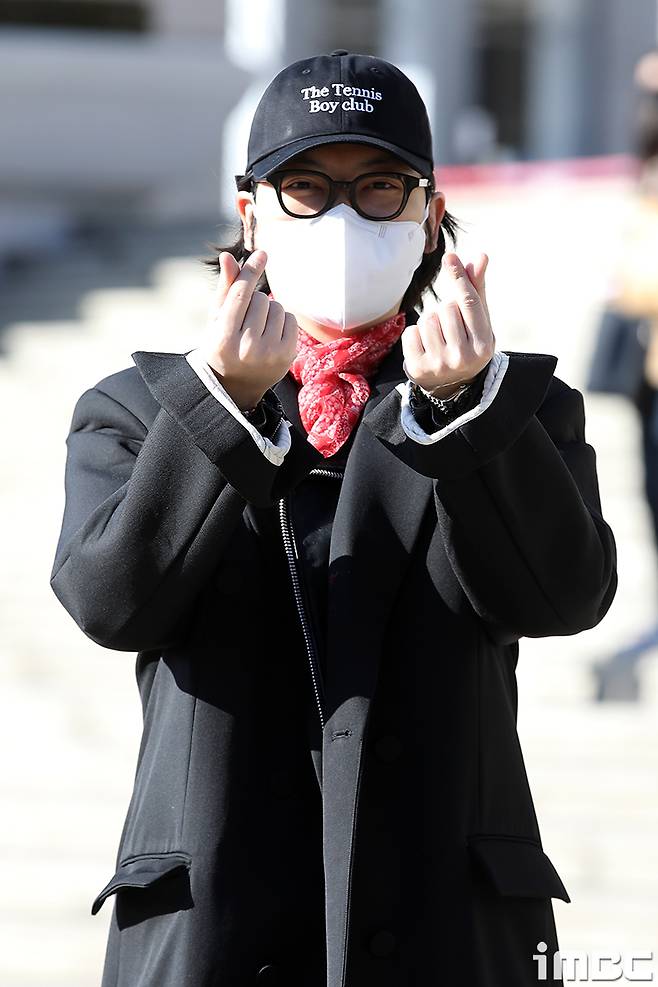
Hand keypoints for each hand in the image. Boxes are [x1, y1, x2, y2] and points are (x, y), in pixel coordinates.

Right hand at [199, 249, 298, 410]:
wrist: (237, 386)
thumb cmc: (223, 346)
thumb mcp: (217, 319)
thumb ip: (225, 288)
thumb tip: (228, 256)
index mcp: (224, 339)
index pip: (240, 296)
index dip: (251, 272)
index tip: (262, 253)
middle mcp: (247, 348)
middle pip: (261, 300)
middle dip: (255, 302)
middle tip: (246, 320)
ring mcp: (270, 354)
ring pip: (277, 307)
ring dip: (269, 311)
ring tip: (258, 328)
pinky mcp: (287, 356)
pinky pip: (290, 319)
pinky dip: (282, 321)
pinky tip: (271, 335)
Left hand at [401, 252, 494, 396]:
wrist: (451, 384)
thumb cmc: (467, 342)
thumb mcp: (478, 320)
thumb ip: (477, 290)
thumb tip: (480, 256)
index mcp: (483, 344)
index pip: (468, 302)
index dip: (458, 277)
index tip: (449, 256)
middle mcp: (463, 357)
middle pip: (446, 308)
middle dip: (446, 311)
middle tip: (451, 329)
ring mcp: (440, 364)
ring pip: (427, 319)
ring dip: (430, 322)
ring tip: (439, 338)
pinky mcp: (418, 368)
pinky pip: (410, 332)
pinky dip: (415, 335)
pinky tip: (425, 347)